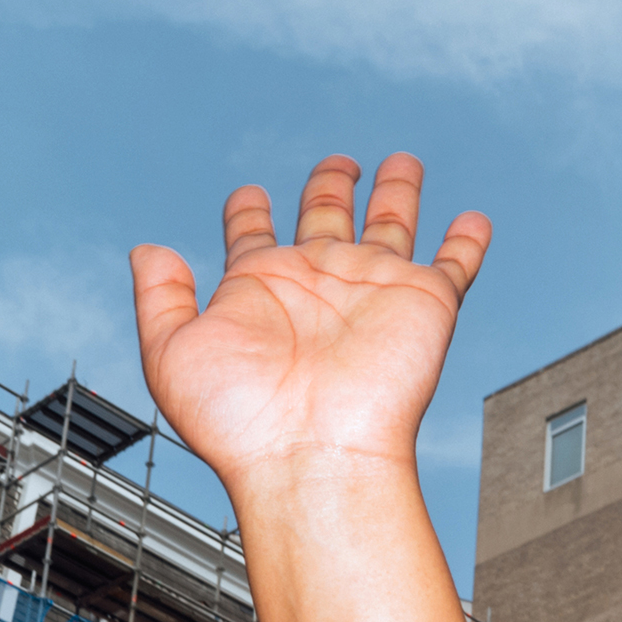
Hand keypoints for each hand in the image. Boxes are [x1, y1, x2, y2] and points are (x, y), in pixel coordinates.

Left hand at [130, 152, 487, 497]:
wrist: (309, 458)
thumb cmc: (240, 423)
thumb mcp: (172, 352)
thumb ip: (160, 297)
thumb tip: (147, 250)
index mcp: (259, 290)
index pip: (254, 235)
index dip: (249, 211)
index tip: (248, 197)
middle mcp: (316, 285)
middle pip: (326, 216)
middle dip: (330, 186)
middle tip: (336, 164)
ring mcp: (370, 290)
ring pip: (390, 225)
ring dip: (397, 193)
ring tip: (401, 165)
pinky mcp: (423, 303)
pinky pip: (454, 264)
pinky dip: (467, 241)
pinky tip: (473, 220)